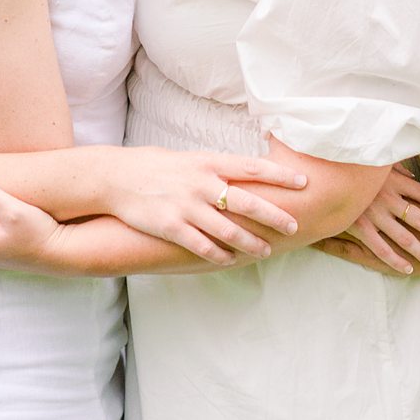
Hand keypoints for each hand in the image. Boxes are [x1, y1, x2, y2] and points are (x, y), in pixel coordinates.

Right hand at [101, 147, 306, 262]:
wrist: (116, 177)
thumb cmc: (155, 166)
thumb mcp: (189, 159)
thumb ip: (216, 168)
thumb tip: (245, 173)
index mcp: (208, 162)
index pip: (252, 167)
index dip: (280, 175)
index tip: (303, 182)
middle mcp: (201, 184)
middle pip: (247, 202)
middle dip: (274, 216)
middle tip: (294, 226)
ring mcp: (187, 207)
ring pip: (228, 230)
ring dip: (251, 243)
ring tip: (266, 250)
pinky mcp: (171, 227)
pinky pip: (202, 246)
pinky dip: (220, 255)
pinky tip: (231, 260)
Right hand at [329, 169, 419, 275]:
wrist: (322, 172)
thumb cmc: (349, 165)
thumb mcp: (374, 162)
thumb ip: (392, 167)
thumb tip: (409, 172)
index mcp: (393, 180)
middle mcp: (388, 198)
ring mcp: (374, 214)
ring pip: (405, 238)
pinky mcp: (359, 227)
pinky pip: (381, 248)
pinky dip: (395, 259)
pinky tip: (408, 268)